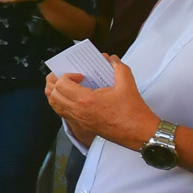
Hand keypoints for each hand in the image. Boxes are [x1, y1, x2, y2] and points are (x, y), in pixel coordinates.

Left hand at [43, 56, 157, 148]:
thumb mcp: (127, 83)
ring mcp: (79, 120)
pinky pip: (63, 114)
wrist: (140, 133)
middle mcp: (78, 112)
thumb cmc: (134, 111)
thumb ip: (118, 67)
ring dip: (56, 93)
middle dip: (56, 82)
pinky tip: (73, 97)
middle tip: (67, 76)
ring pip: (55, 106)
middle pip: (52, 94)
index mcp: (86, 101)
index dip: (67, 75)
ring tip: (66, 85)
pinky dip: (62, 103)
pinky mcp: (83, 126)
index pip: (61, 84)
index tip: (81, 75)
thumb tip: (111, 58)